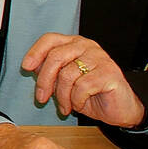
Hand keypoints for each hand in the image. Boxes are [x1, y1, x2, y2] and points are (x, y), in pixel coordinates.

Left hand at [22, 34, 146, 127]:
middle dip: (44, 81)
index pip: (50, 39)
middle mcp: (87, 47)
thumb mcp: (65, 81)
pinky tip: (80, 105)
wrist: (121, 109)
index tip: (26, 67)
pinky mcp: (109, 73)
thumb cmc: (92, 94)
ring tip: (66, 106)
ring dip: (61, 96)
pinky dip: (76, 100)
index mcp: (75, 44)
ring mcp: (100, 58)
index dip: (35, 52)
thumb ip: (51, 71)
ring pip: (67, 75)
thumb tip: (31, 67)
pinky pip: (82, 87)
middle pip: (55, 57)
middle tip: (41, 98)